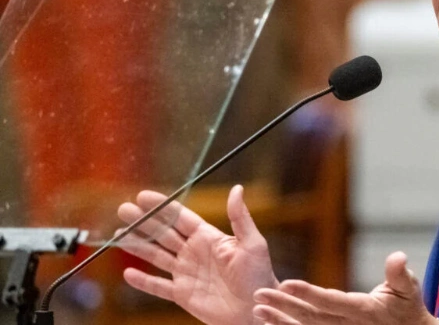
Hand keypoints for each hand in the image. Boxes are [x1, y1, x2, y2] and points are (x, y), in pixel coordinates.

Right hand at [117, 185, 276, 324]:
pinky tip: (128, 273)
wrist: (257, 309)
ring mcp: (187, 273)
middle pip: (163, 233)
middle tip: (123, 209)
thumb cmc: (259, 275)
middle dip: (143, 222)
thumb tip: (237, 189)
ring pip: (156, 256)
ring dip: (138, 246)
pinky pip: (159, 287)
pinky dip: (143, 281)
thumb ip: (240, 217)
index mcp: (209, 238)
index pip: (181, 218)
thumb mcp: (252, 243)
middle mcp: (194, 252)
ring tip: (118, 234)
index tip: (143, 196)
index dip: (162, 207)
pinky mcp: (183, 294)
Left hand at [252, 251, 438, 324]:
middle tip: (259, 295)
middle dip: (283, 306)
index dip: (308, 293)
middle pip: (310, 316)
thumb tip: (398, 256)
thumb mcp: (409, 289)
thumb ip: (399, 274)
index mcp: (362, 310)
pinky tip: (269, 323)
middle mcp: (347, 324)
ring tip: (257, 310)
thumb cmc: (407, 307)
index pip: (331, 301)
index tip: (286, 284)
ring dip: (279, 320)